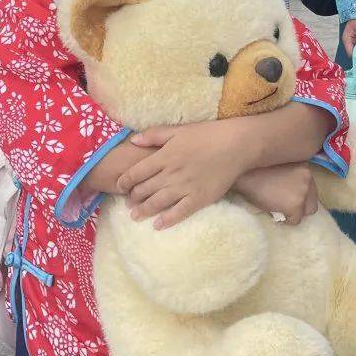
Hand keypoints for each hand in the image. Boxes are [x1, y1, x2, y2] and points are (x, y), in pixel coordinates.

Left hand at [118, 121, 250, 229]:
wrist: (236, 145)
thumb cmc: (207, 134)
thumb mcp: (179, 130)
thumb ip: (154, 135)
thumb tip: (133, 140)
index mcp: (165, 155)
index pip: (137, 172)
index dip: (125, 181)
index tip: (120, 186)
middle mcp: (172, 173)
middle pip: (145, 189)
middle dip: (133, 197)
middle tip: (127, 203)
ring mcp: (185, 187)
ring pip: (158, 202)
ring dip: (144, 210)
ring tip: (135, 216)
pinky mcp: (199, 198)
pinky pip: (180, 212)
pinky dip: (167, 220)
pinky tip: (158, 225)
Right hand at [235, 164, 317, 224]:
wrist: (243, 174)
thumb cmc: (253, 169)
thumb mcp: (277, 165)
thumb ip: (289, 174)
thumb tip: (289, 189)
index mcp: (303, 165)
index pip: (310, 185)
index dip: (299, 193)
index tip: (287, 196)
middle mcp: (308, 176)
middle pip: (313, 200)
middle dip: (301, 205)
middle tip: (285, 205)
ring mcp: (303, 191)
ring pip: (306, 211)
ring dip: (293, 211)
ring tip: (278, 209)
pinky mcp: (296, 205)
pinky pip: (295, 220)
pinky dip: (285, 220)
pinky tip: (274, 212)